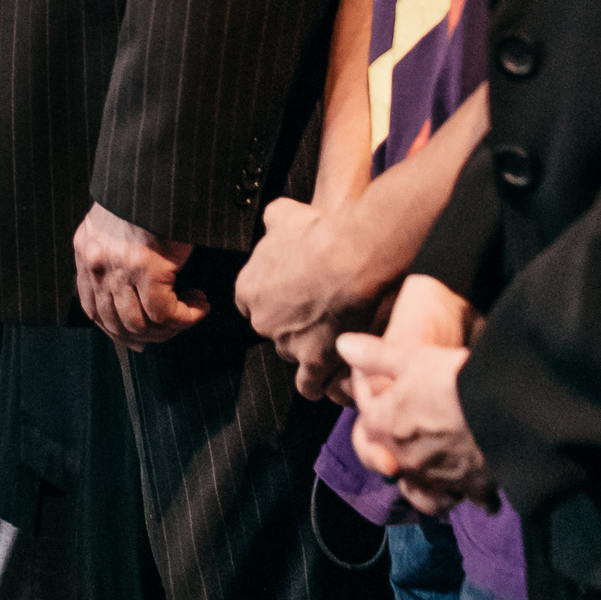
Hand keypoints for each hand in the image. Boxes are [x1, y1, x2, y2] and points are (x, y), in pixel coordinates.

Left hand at [73, 203, 205, 348]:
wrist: (160, 172)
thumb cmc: (147, 196)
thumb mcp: (116, 224)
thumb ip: (113, 255)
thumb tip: (128, 295)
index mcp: (86, 251)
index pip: (91, 308)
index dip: (115, 331)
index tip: (137, 340)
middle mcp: (97, 263)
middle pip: (116, 323)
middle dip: (147, 336)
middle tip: (171, 331)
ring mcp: (120, 267)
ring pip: (141, 324)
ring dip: (170, 327)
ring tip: (189, 312)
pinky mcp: (148, 268)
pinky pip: (166, 312)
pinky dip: (187, 316)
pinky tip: (200, 303)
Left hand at [240, 196, 393, 400]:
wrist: (351, 254)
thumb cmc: (319, 231)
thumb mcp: (284, 214)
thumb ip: (273, 223)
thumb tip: (275, 220)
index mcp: (249, 289)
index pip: (251, 304)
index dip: (273, 300)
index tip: (290, 297)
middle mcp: (263, 321)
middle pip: (274, 331)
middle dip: (292, 326)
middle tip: (318, 315)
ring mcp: (288, 344)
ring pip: (293, 357)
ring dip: (309, 355)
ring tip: (331, 347)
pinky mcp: (315, 362)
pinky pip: (312, 385)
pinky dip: (322, 384)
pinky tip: (334, 377)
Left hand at [342, 308, 488, 515]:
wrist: (504, 408)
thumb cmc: (452, 379)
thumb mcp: (410, 357)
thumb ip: (374, 355)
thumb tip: (343, 346)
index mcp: (381, 427)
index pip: (365, 416)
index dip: (373, 396)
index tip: (392, 384)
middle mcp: (402, 460)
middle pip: (388, 457)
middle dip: (391, 446)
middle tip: (407, 431)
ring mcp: (435, 478)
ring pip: (419, 486)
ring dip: (422, 477)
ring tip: (433, 463)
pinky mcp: (468, 488)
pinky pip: (459, 496)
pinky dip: (461, 491)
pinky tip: (471, 480)